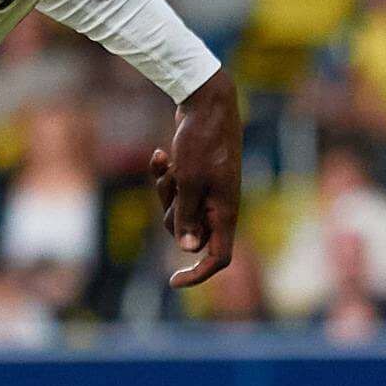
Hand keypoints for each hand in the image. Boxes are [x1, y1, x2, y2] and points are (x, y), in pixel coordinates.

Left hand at [150, 75, 242, 287]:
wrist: (207, 103)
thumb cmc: (201, 142)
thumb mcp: (189, 182)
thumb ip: (186, 216)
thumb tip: (187, 250)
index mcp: (225, 212)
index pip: (218, 257)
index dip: (198, 274)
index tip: (173, 283)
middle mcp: (219, 205)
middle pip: (188, 233)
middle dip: (172, 216)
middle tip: (172, 187)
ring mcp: (209, 190)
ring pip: (177, 210)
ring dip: (166, 191)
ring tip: (169, 165)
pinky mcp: (197, 176)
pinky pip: (174, 189)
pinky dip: (165, 175)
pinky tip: (160, 154)